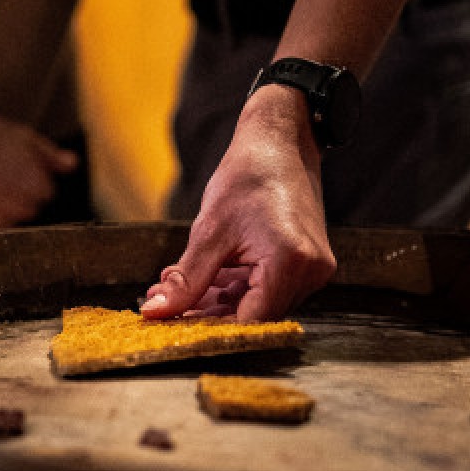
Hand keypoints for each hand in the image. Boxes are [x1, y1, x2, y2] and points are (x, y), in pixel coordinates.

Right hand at [0, 106, 77, 231]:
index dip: (35, 178)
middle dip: (21, 195)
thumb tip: (72, 165)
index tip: (18, 165)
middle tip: (0, 172)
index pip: (47, 193)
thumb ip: (51, 156)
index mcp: (37, 186)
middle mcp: (17, 208)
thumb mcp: (24, 137)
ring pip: (9, 221)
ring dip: (2, 207)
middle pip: (30, 209)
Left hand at [141, 85, 336, 321]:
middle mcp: (310, 271)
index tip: (174, 330)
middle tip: (165, 306)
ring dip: (216, 301)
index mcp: (290, 261)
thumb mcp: (208, 231)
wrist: (280, 140)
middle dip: (207, 314)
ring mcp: (312, 268)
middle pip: (254, 315)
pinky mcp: (305, 263)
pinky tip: (203, 280)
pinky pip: (266, 287)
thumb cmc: (248, 175)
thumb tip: (157, 311)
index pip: (250, 320)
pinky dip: (234, 287)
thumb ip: (186, 279)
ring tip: (176, 288)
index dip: (210, 330)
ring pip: (257, 303)